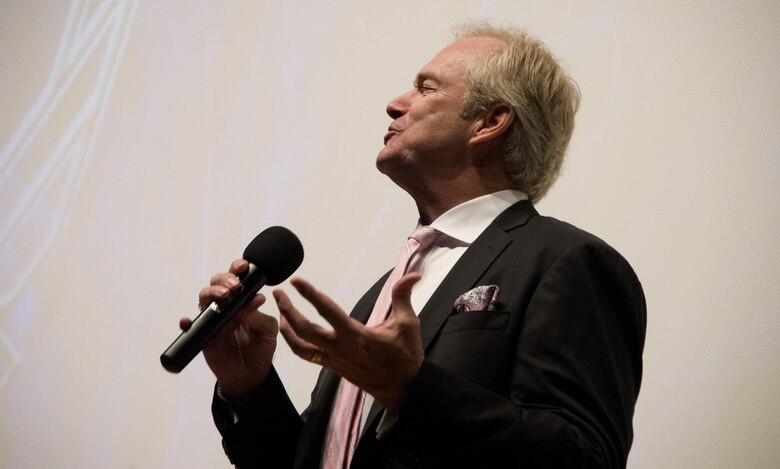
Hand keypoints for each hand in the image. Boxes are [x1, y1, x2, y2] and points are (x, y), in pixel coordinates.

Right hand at [179, 259, 278, 397]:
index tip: (243, 266)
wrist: (251, 374)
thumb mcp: (268, 331)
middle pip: (218, 283)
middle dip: (224, 279)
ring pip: (204, 298)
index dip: (237, 268)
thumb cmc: (261, 348)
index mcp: (243, 300)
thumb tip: (256, 298)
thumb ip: (260, 316)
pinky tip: (187, 321)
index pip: (238, 278)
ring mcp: (214, 319)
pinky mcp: (204, 335)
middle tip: (234, 287)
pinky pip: (191, 326)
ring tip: (222, 297)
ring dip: (210, 293)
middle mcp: (227, 306)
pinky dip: (187, 322)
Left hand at [274, 273, 423, 409]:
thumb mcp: (408, 323)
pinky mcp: (332, 367)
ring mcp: (334, 359)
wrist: (401, 387)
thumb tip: (413, 275)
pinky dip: (294, 343)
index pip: (328, 311)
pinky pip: (307, 355)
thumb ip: (403, 296)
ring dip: (286, 328)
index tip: (297, 281)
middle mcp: (340, 348)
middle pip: (304, 329)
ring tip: (280, 311)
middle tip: (279, 293)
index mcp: (356, 335)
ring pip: (300, 345)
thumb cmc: (404, 356)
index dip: (311, 295)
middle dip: (287, 310)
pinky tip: (292, 331)